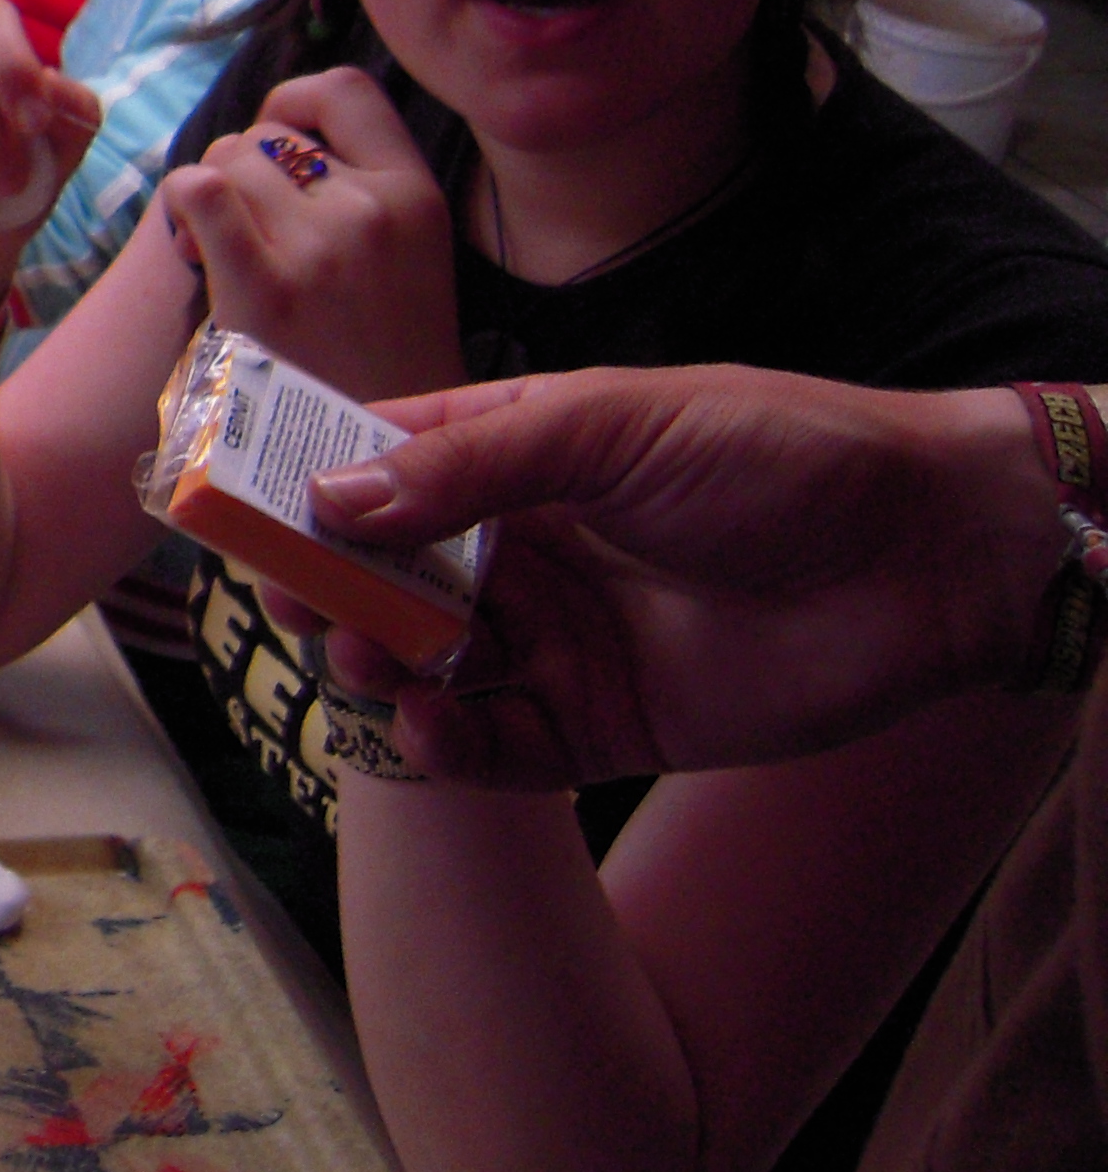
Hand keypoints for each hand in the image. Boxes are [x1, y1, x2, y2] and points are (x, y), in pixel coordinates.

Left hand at [156, 67, 463, 402]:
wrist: (381, 464)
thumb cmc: (376, 367)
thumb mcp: (407, 264)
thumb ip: (359, 198)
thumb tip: (277, 143)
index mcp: (417, 197)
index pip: (344, 90)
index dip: (292, 105)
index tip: (275, 150)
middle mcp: (374, 210)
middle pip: (264, 135)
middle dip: (239, 176)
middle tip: (241, 236)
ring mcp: (321, 248)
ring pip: (224, 161)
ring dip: (208, 200)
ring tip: (217, 255)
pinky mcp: (265, 290)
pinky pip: (200, 192)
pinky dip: (181, 208)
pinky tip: (189, 251)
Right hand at [282, 370, 1056, 786]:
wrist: (928, 556)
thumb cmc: (782, 452)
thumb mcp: (615, 425)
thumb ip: (474, 463)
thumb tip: (334, 494)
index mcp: (516, 456)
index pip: (379, 468)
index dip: (306, 487)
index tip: (243, 510)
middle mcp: (524, 548)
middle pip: (388, 576)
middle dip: (333, 590)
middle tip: (297, 603)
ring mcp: (558, 638)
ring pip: (429, 663)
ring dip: (382, 664)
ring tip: (371, 659)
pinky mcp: (601, 724)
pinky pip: (497, 746)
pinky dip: (450, 745)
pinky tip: (433, 724)